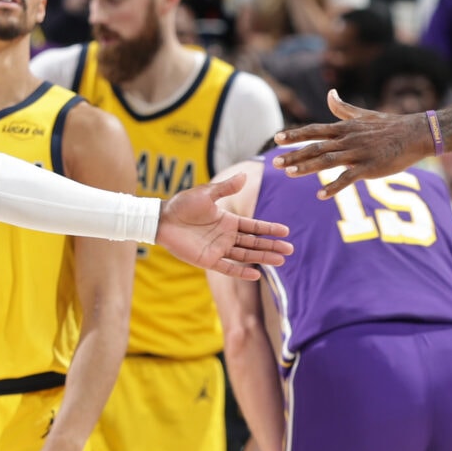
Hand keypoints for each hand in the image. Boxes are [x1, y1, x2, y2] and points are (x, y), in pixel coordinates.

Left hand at [157, 169, 292, 278]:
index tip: (286, 231)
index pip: (254, 227)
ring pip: (246, 256)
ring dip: (262, 258)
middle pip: (254, 243)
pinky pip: (228, 268)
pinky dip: (241, 272)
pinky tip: (256, 274)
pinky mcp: (207, 260)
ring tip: (280, 261)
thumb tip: (244, 176)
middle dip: (272, 246)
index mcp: (228, 221)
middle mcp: (226, 236)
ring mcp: (218, 249)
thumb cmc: (182, 204)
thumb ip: (226, 188)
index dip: (269, 229)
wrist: (162, 219)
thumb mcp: (206, 193)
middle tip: (290, 250)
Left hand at [276, 90, 437, 193]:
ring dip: (307, 168)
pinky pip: (348, 178)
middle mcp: (347, 139)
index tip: (276, 138)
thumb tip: (330, 93)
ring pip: (327, 160)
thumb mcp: (363, 115)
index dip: (295, 134)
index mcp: (344, 128)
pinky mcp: (369, 167)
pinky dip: (334, 186)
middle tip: (274, 163)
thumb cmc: (389, 125)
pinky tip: (320, 195)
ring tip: (289, 174)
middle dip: (293, 154)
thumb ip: (343, 108)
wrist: (415, 134)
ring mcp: (358, 153)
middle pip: (315, 147)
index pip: (314, 130)